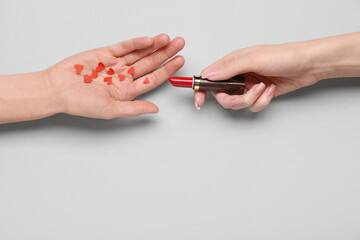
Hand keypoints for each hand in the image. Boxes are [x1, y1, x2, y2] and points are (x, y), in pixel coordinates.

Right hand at [47, 33, 184, 118]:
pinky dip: (136, 43)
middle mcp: (124, 77)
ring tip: (169, 39)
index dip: (167, 70)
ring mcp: (116, 64)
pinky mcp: (106, 54)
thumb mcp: (111, 110)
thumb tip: (155, 110)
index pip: (153, 79)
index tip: (179, 62)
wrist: (58, 90)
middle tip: (180, 44)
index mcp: (127, 91)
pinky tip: (149, 40)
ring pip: (140, 53)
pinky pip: (124, 47)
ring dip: (154, 46)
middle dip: (166, 54)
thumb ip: (134, 108)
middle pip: (150, 63)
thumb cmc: (81, 104)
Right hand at [194, 41, 322, 111]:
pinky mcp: (260, 95)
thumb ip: (229, 69)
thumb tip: (208, 75)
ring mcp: (249, 86)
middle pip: (223, 96)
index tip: (199, 100)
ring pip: (238, 103)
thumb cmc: (284, 56)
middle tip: (245, 95)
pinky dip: (263, 101)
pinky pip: (254, 106)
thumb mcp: (253, 59)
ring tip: (263, 88)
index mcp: (233, 62)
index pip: (210, 77)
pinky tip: (271, 90)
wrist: (308, 65)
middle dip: (234, 100)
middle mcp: (239, 75)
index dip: (201, 88)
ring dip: (251, 99)